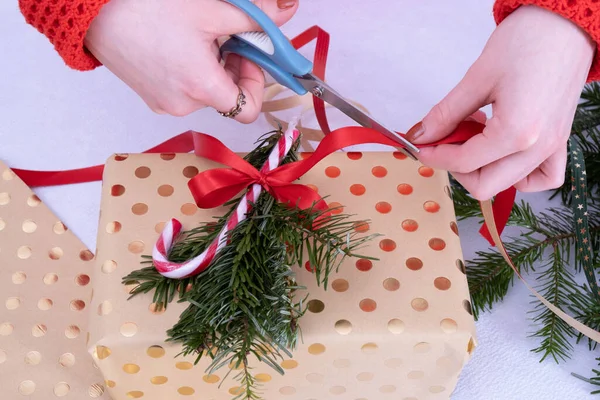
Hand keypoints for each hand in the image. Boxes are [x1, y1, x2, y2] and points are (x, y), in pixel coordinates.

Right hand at [84, 0, 297, 121]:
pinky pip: (184, 90)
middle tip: (223, 33)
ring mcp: (165, 104)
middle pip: (227, 97)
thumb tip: (286, 12)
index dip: (258, 82)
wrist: (93, 11)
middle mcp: (184, 106)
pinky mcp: (151, 97)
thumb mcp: (212, 9)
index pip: (249, 109)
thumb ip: (256, 18)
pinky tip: (178, 43)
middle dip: (234, 65)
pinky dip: (191, 70)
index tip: (250, 54)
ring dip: (212, 66)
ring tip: (195, 34)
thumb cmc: (148, 9)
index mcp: (202, 89)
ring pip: (206, 91)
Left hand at [408, 5, 594, 199]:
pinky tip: (502, 152)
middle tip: (444, 140)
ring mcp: (553, 147)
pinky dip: (519, 174)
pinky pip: (542, 177)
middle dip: (456, 166)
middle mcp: (538, 148)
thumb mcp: (477, 79)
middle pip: (484, 184)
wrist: (565, 24)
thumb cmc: (528, 41)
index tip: (420, 144)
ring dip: (483, 168)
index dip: (435, 155)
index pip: (464, 162)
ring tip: (475, 135)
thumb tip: (422, 135)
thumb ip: (446, 114)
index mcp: (517, 133)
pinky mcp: (560, 140)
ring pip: (509, 184)